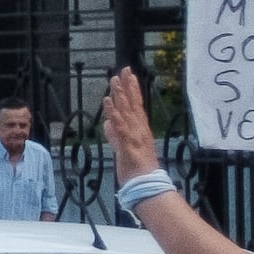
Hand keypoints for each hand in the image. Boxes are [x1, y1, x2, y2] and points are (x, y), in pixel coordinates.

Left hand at [100, 67, 161, 189]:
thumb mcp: (122, 148)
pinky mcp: (128, 143)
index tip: (129, 75)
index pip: (136, 106)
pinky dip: (114, 112)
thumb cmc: (136, 168)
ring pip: (126, 111)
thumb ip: (114, 135)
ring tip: (115, 79)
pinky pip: (119, 125)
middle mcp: (139, 129)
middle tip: (124, 69)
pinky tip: (108, 101)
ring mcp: (134, 135)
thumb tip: (108, 123)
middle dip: (128, 86)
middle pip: (133, 104)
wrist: (146, 183)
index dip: (133, 90)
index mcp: (139, 130)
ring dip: (120, 94)